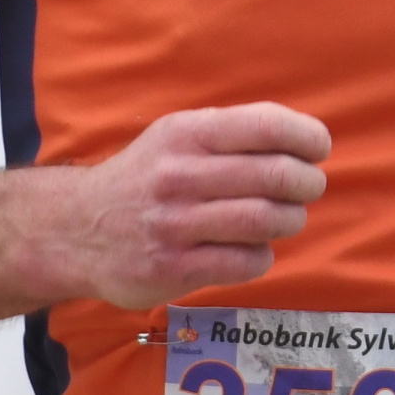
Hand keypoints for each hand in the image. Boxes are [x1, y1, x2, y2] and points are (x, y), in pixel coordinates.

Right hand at [56, 104, 330, 308]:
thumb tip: (303, 138)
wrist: (75, 229)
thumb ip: (230, 134)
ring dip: (289, 220)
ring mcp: (175, 224)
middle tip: (308, 188)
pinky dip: (262, 256)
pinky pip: (244, 262)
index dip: (308, 137)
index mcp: (187, 133)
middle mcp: (180, 174)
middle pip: (276, 176)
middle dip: (307, 183)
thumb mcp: (176, 136)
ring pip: (265, 220)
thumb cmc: (144, 178)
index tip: (318, 149)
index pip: (267, 125)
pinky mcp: (172, 268)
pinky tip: (252, 250)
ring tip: (285, 219)